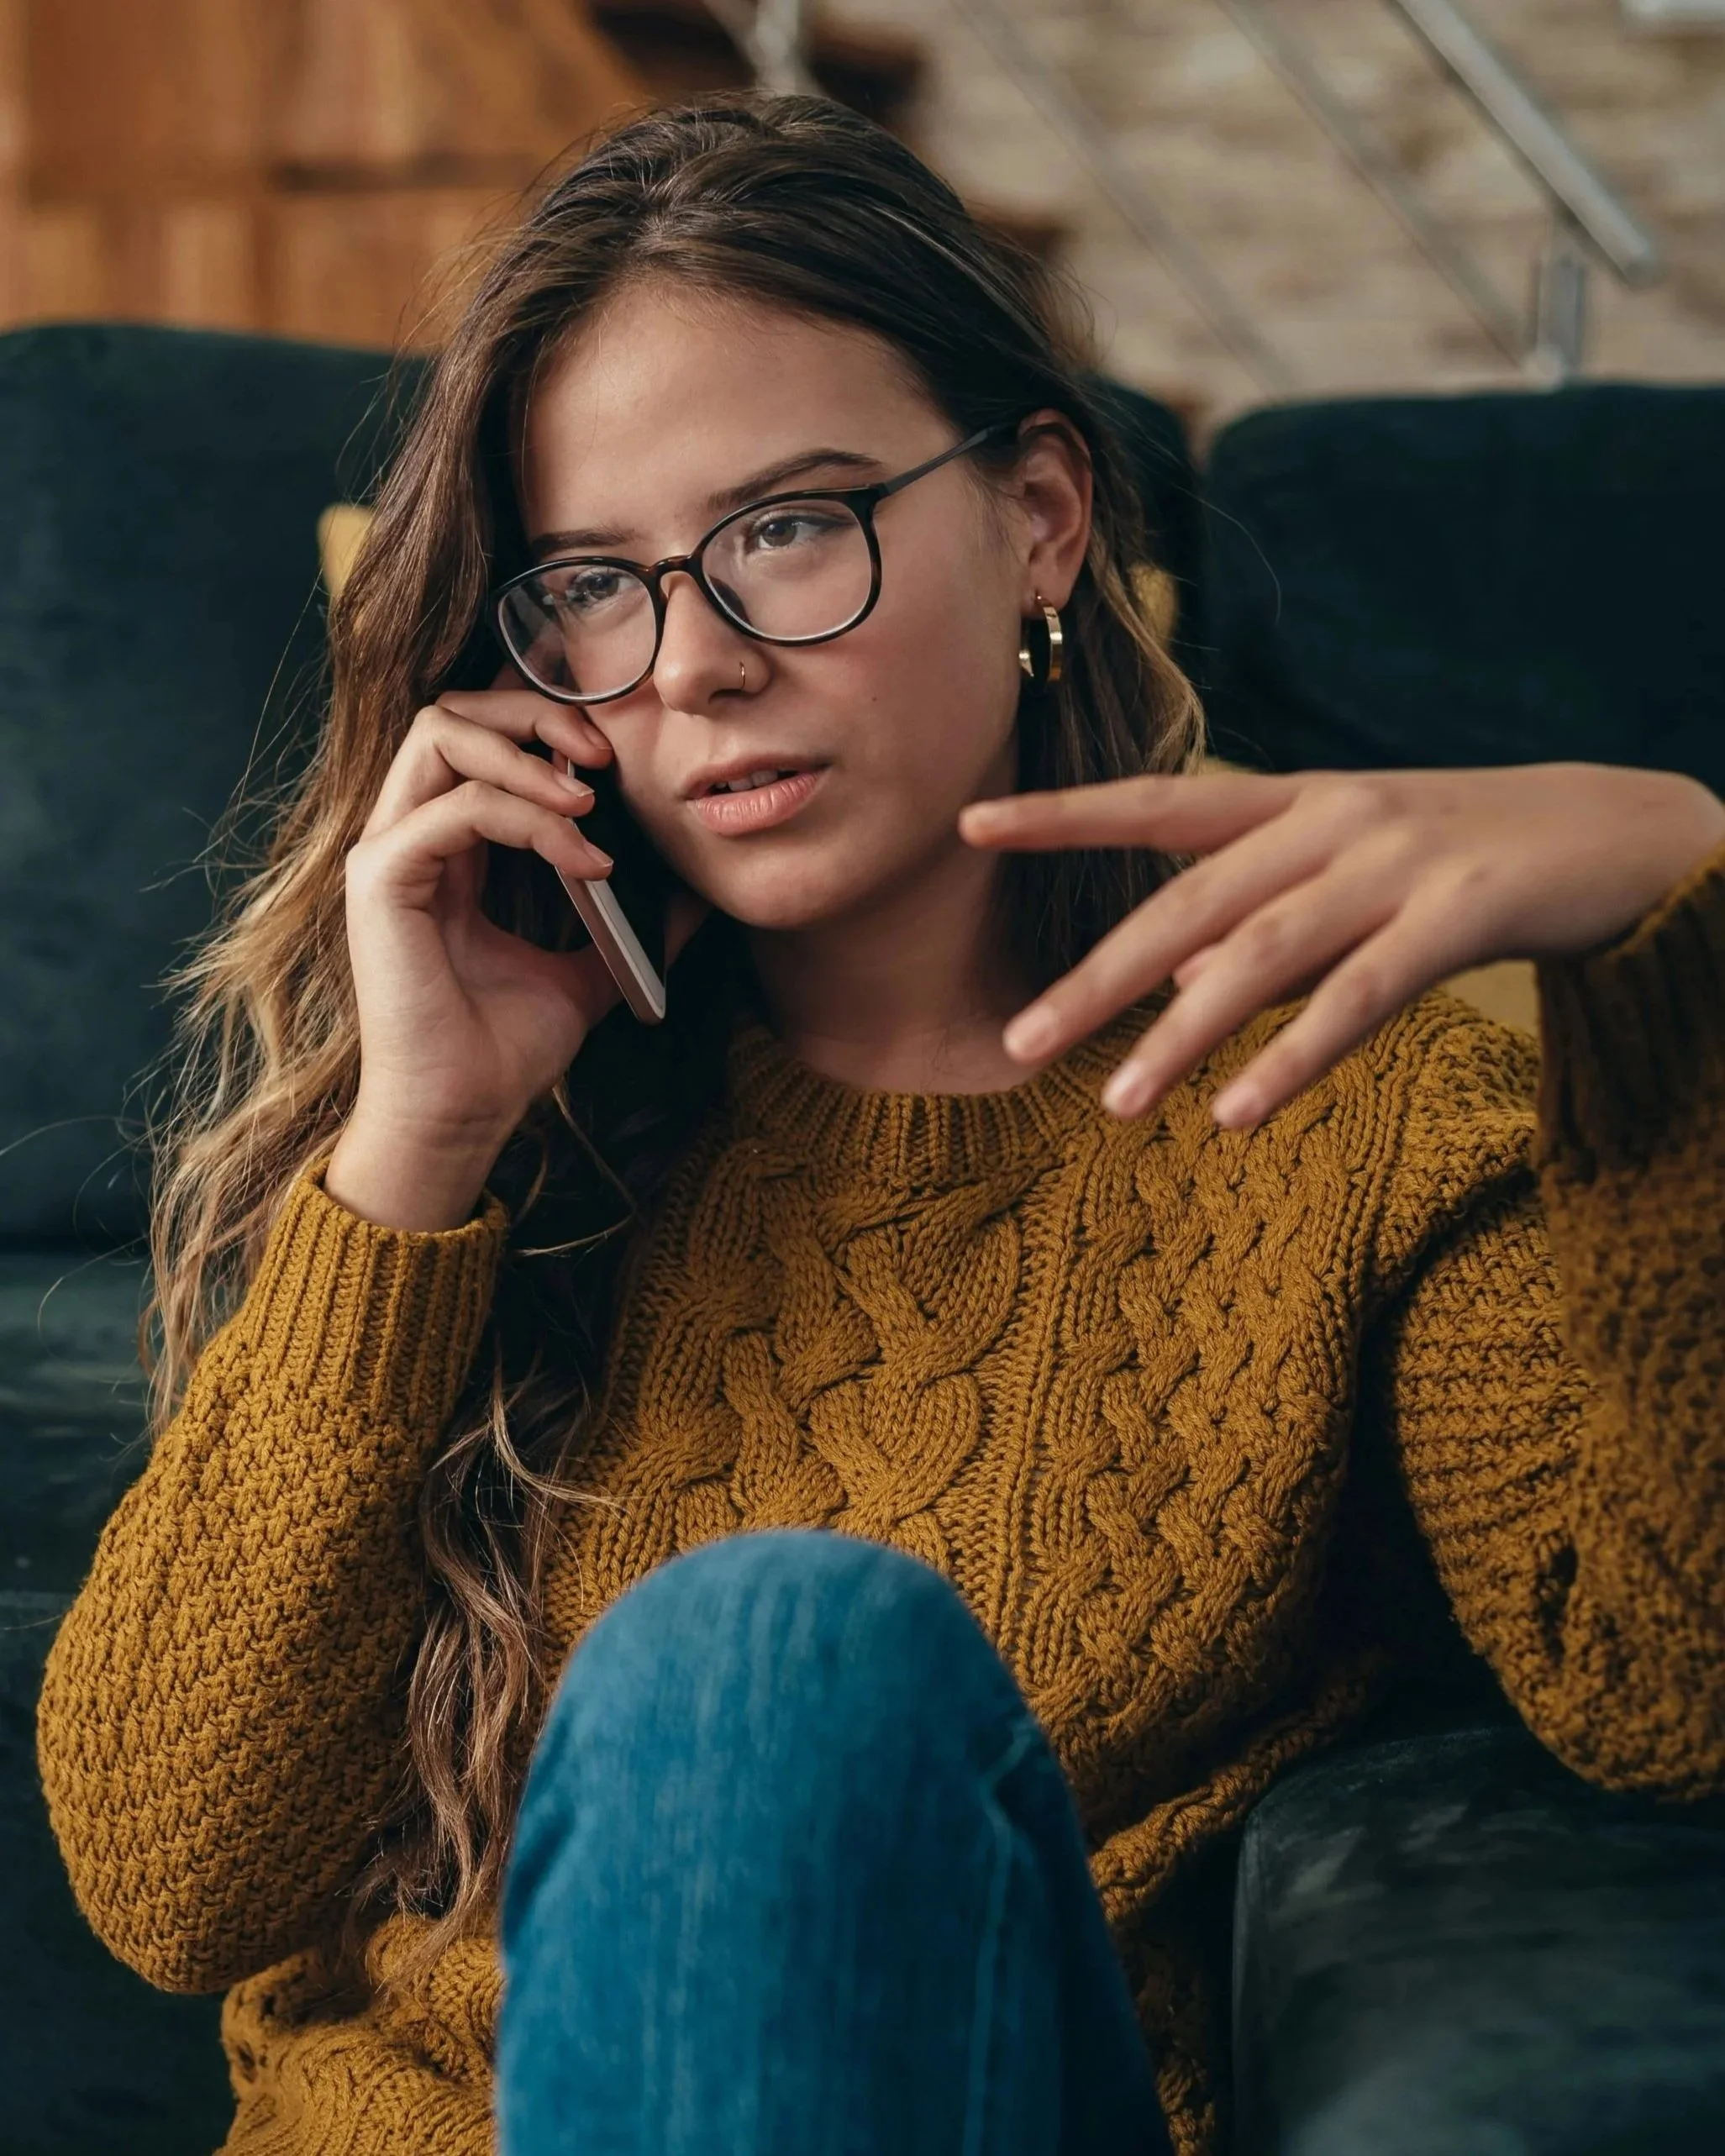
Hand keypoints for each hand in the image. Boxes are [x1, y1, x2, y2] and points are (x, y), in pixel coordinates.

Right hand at [326, 681, 700, 1229]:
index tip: (614, 760)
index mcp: (445, 847)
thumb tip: (694, 891)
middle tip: (602, 755)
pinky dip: (530, 819)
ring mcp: (386, 853)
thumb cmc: (506, 1050)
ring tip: (592, 798)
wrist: (463, 1117)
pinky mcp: (381, 880)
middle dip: (533, 714)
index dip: (543, 726)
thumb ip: (629, 921)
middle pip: (452, 712)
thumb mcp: (589, 969)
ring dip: (528, 753)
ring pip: (442, 735)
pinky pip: (459, 809)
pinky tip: (585, 857)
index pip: (478, 737)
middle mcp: (407, 836)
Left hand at [961, 762, 1724, 1129]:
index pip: (1160, 800)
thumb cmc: (1464, 860)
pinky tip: (1240, 1114)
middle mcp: (1333, 819)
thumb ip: (1263, 924)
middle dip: (1100, 976)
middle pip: (1190, 899)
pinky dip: (1296, 1056)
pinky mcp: (1463, 909)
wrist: (1623, 831)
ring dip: (1183, 1034)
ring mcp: (1398, 860)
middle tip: (1018, 1044)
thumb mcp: (1352, 878)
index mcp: (1297, 800)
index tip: (972, 825)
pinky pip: (1362, 996)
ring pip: (1263, 953)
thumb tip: (1173, 995)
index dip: (1066, 815)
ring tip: (1115, 1104)